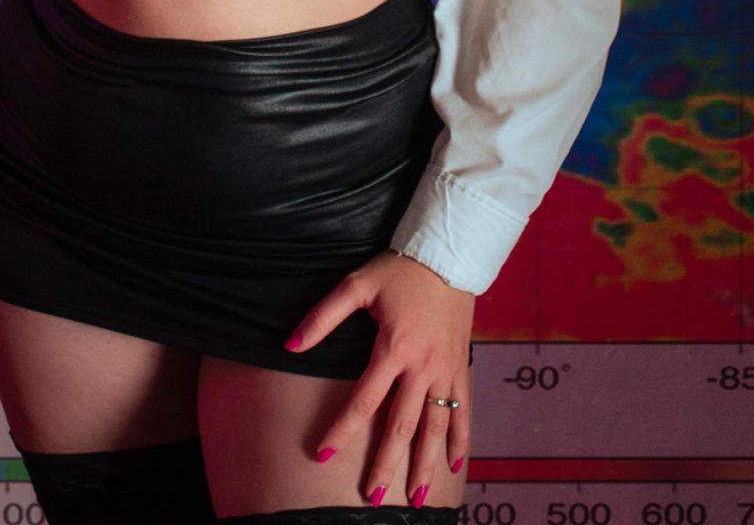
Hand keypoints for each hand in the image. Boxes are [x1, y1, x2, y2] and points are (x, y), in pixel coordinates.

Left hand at [286, 248, 472, 505]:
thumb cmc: (399, 270)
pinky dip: (461, 439)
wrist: (449, 256)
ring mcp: (446, 370)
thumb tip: (289, 345)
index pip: (364, 400)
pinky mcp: (461, 368)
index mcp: (394, 348)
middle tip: (374, 496)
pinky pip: (464, 411)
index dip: (342, 429)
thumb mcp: (356, 285)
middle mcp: (422, 366)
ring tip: (418, 496)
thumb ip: (323, 317)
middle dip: (387, 464)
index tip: (323, 454)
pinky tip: (455, 464)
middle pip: (402, 425)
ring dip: (426, 463)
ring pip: (436, 427)